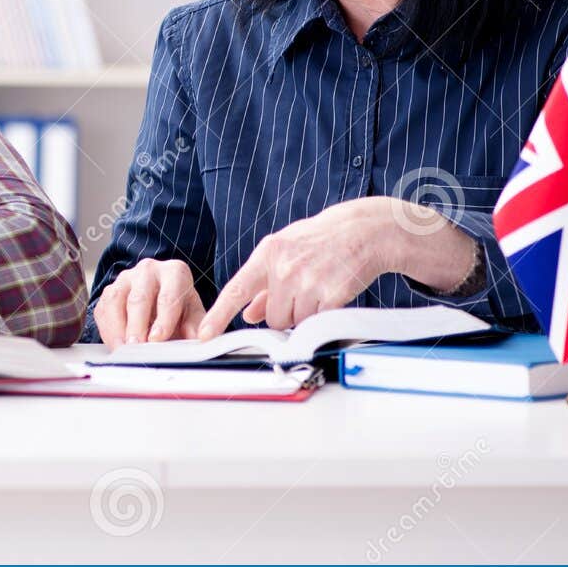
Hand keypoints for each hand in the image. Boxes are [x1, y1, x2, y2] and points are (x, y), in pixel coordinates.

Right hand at [93, 258, 206, 348]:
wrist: (160, 299)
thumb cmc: (178, 307)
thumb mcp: (192, 314)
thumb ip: (196, 326)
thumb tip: (200, 338)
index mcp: (174, 272)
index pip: (169, 296)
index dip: (163, 319)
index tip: (158, 338)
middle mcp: (148, 270)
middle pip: (139, 298)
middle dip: (137, 325)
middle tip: (137, 346)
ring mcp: (125, 278)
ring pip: (116, 300)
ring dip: (117, 327)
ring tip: (122, 349)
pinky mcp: (109, 290)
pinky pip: (103, 308)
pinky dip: (107, 329)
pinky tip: (114, 344)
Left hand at [196, 197, 476, 336]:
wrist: (364, 231)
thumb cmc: (321, 240)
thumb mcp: (286, 250)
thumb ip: (264, 283)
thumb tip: (248, 313)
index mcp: (268, 253)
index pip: (236, 289)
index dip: (218, 315)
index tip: (204, 335)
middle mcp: (284, 268)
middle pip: (273, 317)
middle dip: (285, 313)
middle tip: (302, 292)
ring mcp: (308, 282)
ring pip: (294, 322)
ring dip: (304, 315)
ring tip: (317, 288)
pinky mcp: (330, 295)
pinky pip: (316, 322)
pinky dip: (322, 316)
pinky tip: (330, 293)